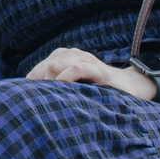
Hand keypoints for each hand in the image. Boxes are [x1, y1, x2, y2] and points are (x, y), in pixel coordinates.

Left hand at [26, 47, 156, 99]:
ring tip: (45, 97)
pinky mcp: (99, 70)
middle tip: (37, 101)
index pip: (43, 66)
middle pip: (48, 65)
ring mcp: (88, 61)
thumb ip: (60, 89)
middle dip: (40, 81)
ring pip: (59, 63)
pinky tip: (61, 87)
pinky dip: (67, 76)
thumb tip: (34, 102)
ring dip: (49, 80)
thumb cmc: (100, 90)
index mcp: (67, 58)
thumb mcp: (77, 88)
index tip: (28, 98)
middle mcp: (75, 56)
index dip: (34, 80)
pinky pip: (78, 67)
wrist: (131, 87)